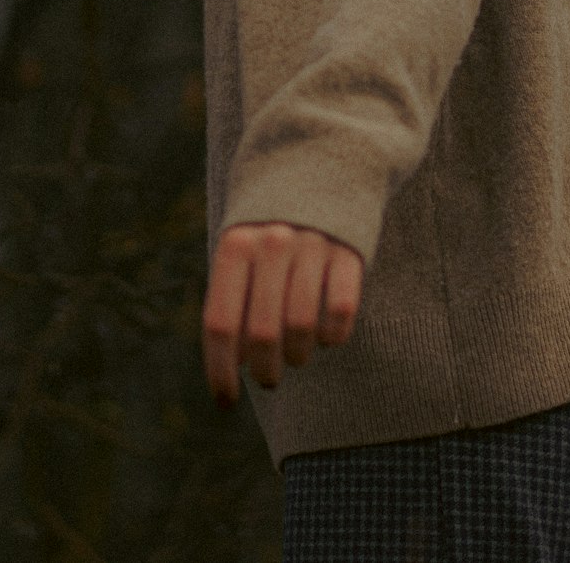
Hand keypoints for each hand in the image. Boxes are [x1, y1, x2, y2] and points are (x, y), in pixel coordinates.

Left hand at [202, 221, 363, 406]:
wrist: (317, 168)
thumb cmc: (266, 232)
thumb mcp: (239, 253)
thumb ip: (230, 302)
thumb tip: (231, 369)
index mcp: (235, 245)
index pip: (219, 324)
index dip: (220, 372)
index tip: (226, 402)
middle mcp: (272, 242)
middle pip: (261, 334)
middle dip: (264, 371)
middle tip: (268, 379)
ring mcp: (313, 243)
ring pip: (302, 328)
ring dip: (298, 357)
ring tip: (296, 356)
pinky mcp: (349, 249)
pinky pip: (341, 312)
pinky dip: (333, 337)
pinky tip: (326, 336)